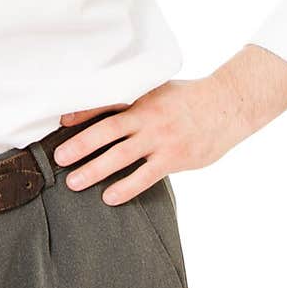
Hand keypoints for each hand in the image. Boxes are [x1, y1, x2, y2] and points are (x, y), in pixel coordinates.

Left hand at [52, 75, 247, 205]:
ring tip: (75, 182)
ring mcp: (160, 138)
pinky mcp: (174, 158)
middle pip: (108, 131)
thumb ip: (135, 100)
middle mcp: (147, 117)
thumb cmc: (189, 99)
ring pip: (121, 156)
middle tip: (59, 157)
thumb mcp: (160, 90)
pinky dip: (126, 187)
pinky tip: (110, 197)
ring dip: (95, 169)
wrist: (226, 105)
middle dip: (81, 145)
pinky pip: (145, 176)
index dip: (83, 112)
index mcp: (142, 97)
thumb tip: (104, 109)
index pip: (107, 104)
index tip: (61, 121)